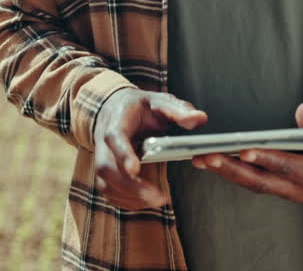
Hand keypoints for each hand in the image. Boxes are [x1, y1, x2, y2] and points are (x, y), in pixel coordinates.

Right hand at [93, 88, 206, 209]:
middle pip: (106, 167)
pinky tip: (147, 202)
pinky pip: (109, 192)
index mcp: (118, 120)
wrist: (117, 108)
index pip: (115, 137)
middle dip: (129, 185)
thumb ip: (178, 110)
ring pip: (105, 184)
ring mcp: (103, 158)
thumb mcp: (160, 101)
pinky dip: (127, 201)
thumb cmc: (140, 107)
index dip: (123, 154)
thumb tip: (199, 119)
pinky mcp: (106, 173)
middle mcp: (104, 142)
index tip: (135, 169)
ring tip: (157, 201)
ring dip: (129, 197)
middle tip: (156, 196)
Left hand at [192, 103, 302, 202]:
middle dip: (230, 169)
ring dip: (226, 173)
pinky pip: (256, 183)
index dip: (264, 158)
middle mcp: (299, 188)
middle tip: (205, 157)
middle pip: (260, 181)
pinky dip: (235, 174)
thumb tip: (301, 111)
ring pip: (254, 185)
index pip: (286, 166)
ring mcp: (289, 192)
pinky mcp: (282, 189)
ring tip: (200, 159)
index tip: (243, 151)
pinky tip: (215, 163)